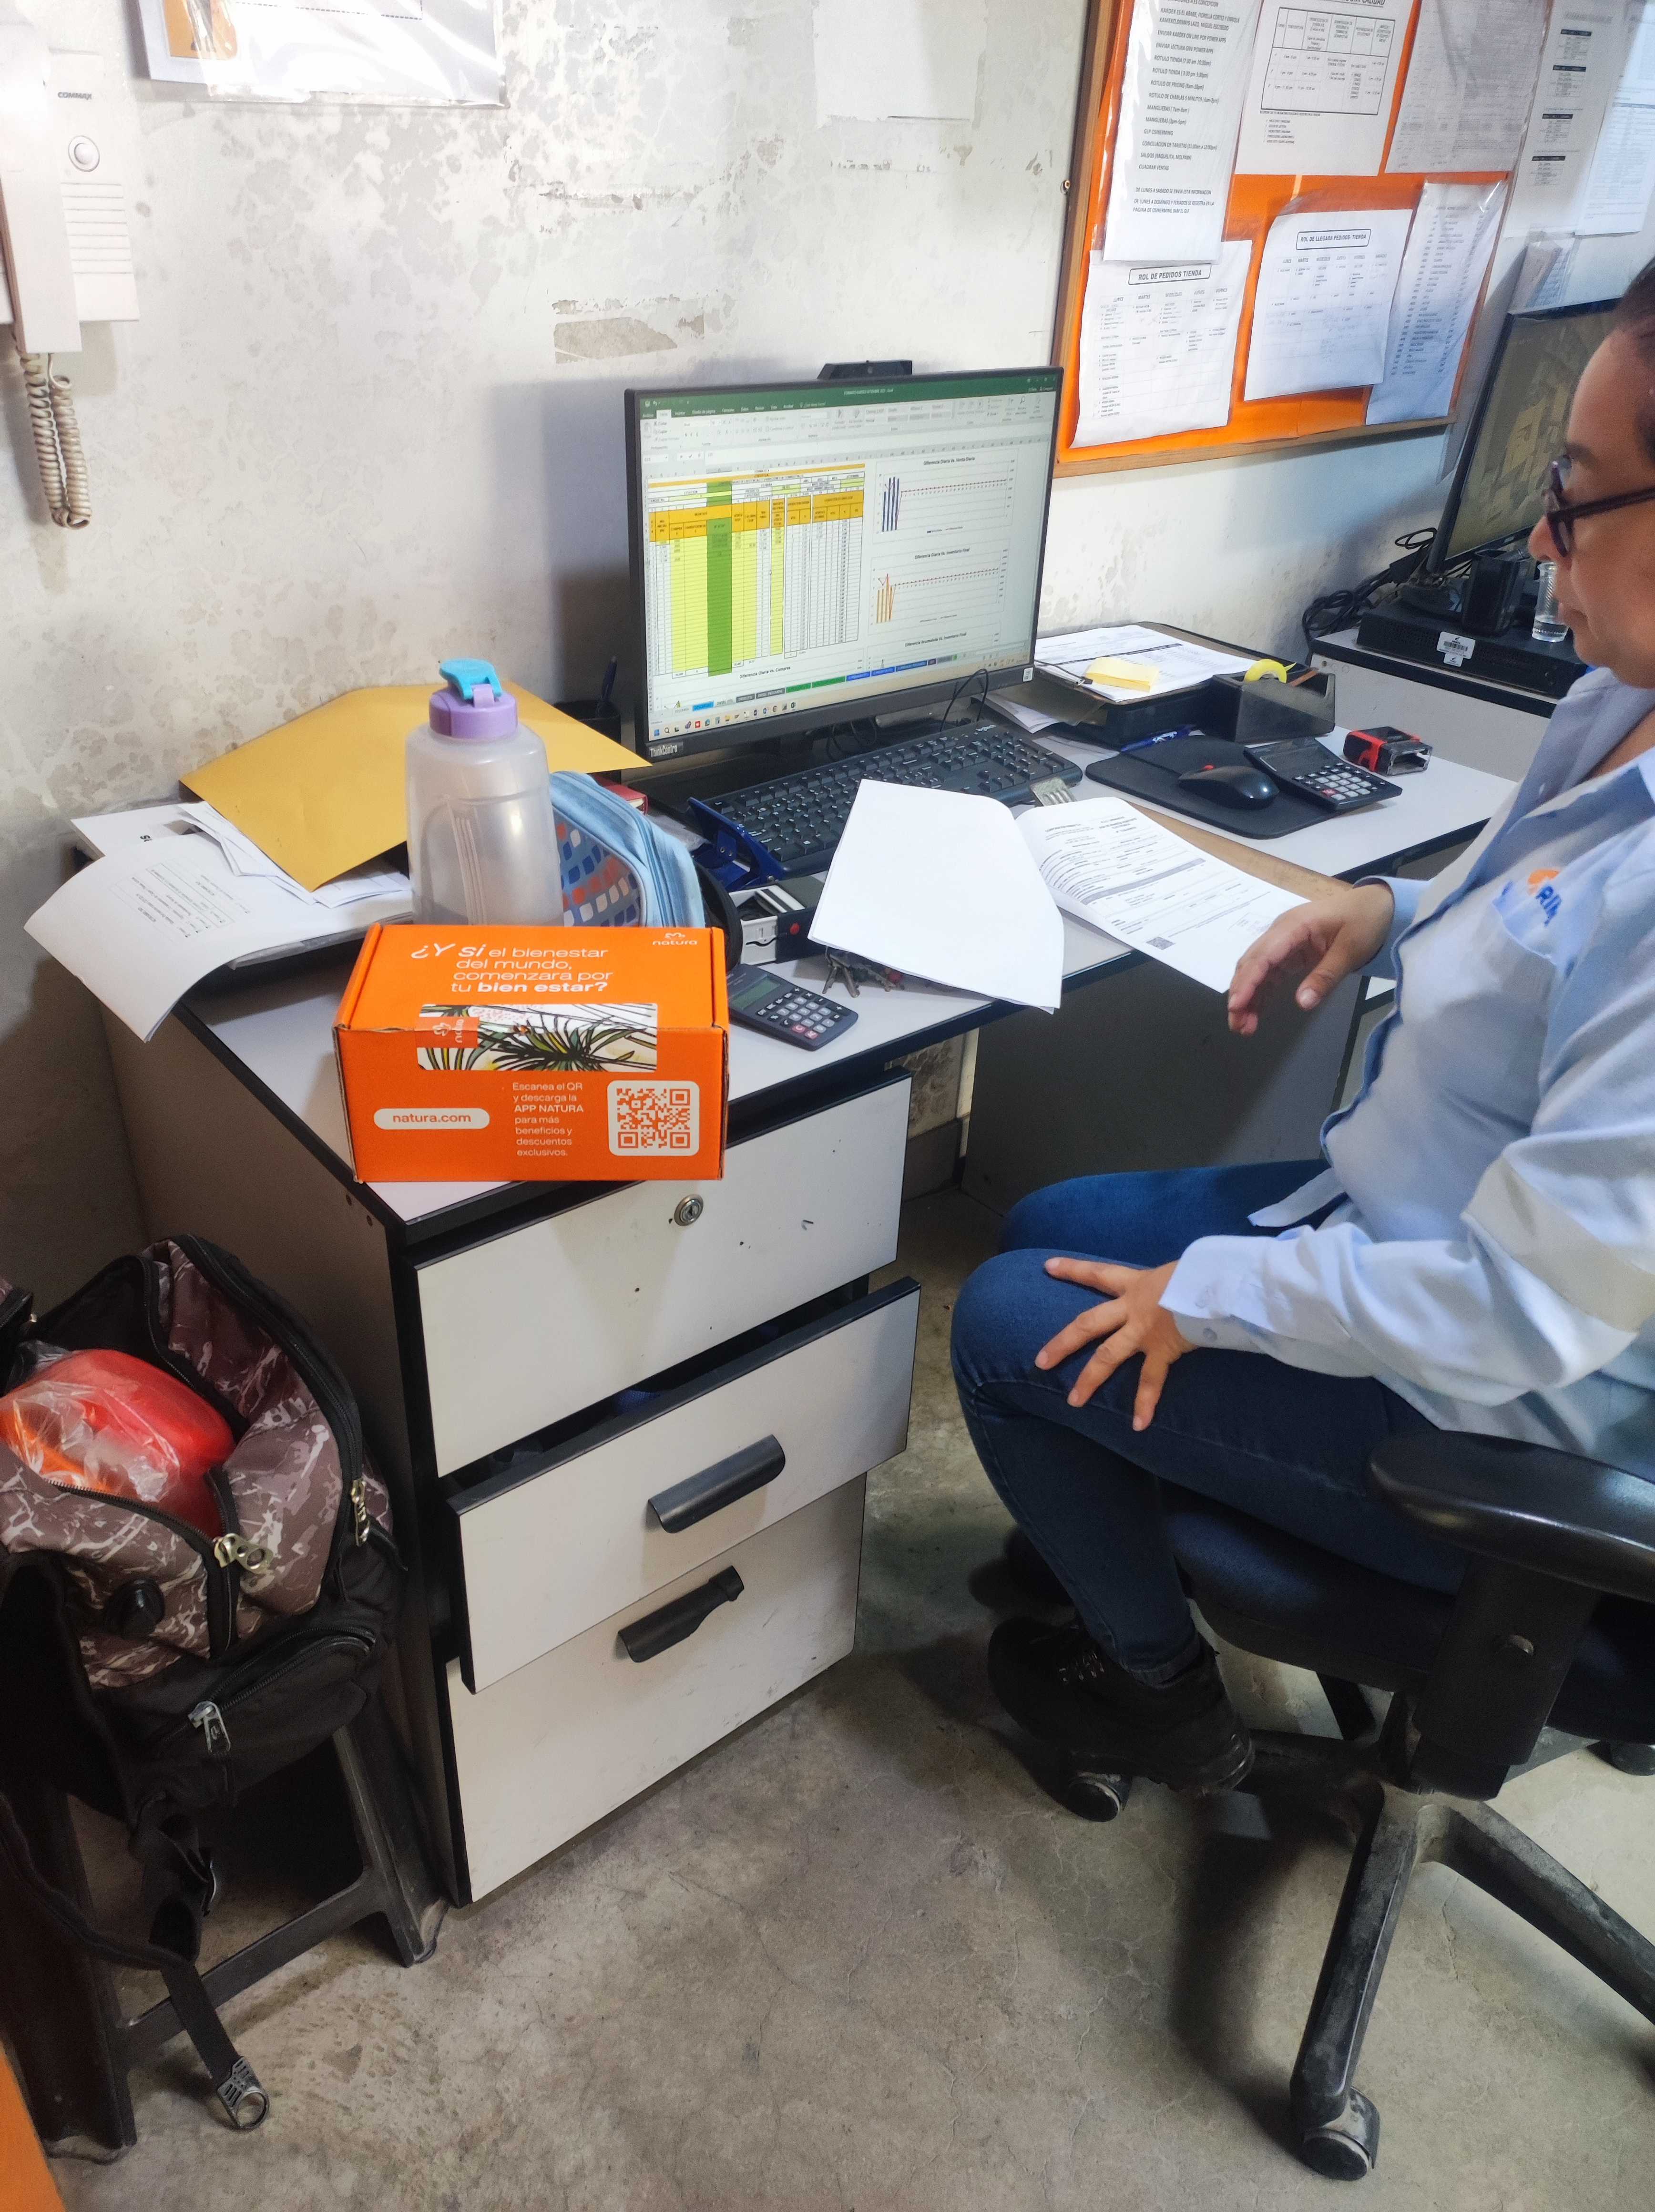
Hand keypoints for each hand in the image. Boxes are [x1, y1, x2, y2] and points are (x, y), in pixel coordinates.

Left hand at [1034, 1258, 1192, 1428]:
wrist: (1217, 1282)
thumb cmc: (1203, 1271)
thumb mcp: (1178, 1271)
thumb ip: (1167, 1284)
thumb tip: (1178, 1286)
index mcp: (1136, 1283)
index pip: (1098, 1273)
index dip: (1073, 1270)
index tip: (1048, 1267)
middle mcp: (1132, 1307)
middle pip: (1087, 1324)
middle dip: (1063, 1343)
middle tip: (1041, 1361)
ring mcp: (1144, 1330)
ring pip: (1108, 1356)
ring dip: (1090, 1379)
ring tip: (1073, 1401)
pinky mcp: (1163, 1349)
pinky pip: (1151, 1380)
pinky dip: (1145, 1403)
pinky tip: (1138, 1425)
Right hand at [1227, 882, 1394, 1036]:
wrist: (1376, 905)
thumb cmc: (1364, 921)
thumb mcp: (1350, 950)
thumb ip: (1325, 977)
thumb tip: (1302, 1003)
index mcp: (1294, 926)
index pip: (1263, 956)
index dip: (1248, 981)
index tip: (1237, 1005)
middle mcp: (1281, 932)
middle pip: (1252, 963)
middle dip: (1241, 994)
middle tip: (1238, 1025)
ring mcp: (1283, 942)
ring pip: (1257, 971)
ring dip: (1248, 997)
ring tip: (1244, 1027)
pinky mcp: (1289, 952)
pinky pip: (1269, 974)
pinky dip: (1261, 993)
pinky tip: (1256, 1014)